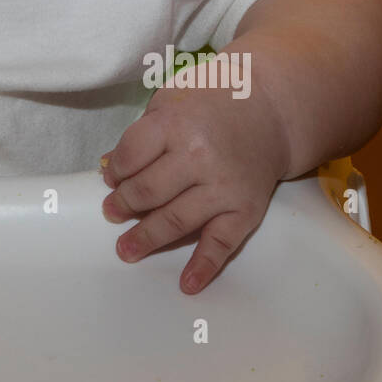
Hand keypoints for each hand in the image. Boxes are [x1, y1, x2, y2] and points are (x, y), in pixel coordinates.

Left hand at [98, 72, 289, 293]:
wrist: (271, 109)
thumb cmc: (214, 99)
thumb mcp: (171, 98)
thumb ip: (142, 131)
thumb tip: (109, 167)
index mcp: (174, 123)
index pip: (131, 157)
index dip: (115, 172)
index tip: (110, 180)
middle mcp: (198, 156)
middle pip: (148, 191)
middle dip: (124, 205)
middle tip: (111, 213)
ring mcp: (222, 186)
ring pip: (175, 220)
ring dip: (146, 238)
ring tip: (126, 250)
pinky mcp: (245, 209)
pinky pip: (221, 243)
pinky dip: (204, 266)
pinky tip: (187, 284)